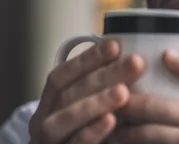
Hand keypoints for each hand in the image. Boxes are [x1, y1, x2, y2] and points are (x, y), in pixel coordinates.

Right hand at [29, 40, 144, 143]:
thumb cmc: (83, 134)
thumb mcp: (87, 108)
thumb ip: (100, 88)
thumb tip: (130, 56)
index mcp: (48, 105)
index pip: (61, 76)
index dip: (86, 59)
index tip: (116, 44)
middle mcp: (42, 123)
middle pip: (70, 94)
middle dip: (104, 76)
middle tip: (135, 62)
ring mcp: (49, 143)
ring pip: (65, 119)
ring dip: (95, 102)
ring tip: (124, 91)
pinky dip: (91, 132)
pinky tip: (111, 120)